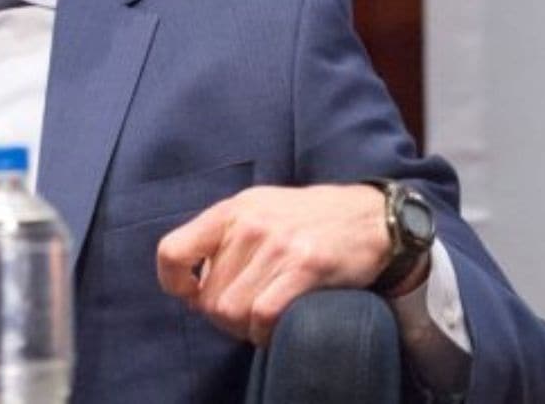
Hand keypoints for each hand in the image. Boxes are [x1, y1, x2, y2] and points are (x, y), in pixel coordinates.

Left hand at [155, 183, 395, 346]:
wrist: (372, 217)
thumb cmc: (309, 220)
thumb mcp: (258, 211)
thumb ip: (222, 241)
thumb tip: (192, 288)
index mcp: (231, 211)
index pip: (172, 252)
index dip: (174, 284)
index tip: (192, 296)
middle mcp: (249, 225)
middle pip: (208, 298)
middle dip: (222, 317)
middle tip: (244, 314)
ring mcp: (277, 245)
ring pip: (231, 311)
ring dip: (244, 328)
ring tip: (261, 321)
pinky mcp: (305, 266)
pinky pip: (263, 315)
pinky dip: (263, 333)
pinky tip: (273, 329)